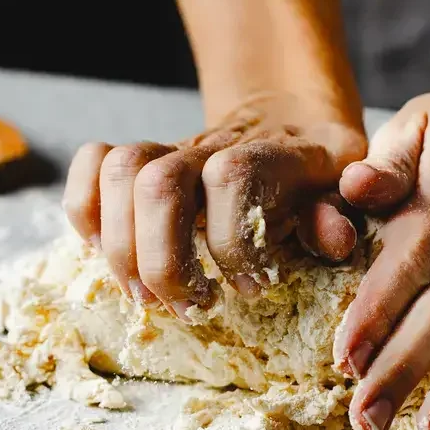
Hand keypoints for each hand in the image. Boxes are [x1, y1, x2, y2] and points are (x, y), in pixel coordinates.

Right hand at [62, 92, 366, 318]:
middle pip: (159, 183)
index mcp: (272, 155)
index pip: (232, 179)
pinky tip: (109, 254)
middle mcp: (214, 147)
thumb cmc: (319, 174)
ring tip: (150, 297)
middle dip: (164, 260)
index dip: (234, 242)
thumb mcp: (343, 194)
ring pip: (120, 172)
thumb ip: (336, 216)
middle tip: (190, 309)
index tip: (252, 288)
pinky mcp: (144, 159)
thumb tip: (335, 239)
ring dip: (123, 246)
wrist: (292, 121)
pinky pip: (92, 164)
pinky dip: (86, 211)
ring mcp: (173, 150)